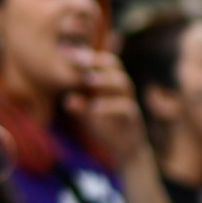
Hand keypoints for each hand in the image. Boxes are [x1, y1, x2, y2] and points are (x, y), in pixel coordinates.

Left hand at [62, 51, 146, 165]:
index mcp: (110, 85)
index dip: (88, 56)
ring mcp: (129, 102)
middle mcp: (122, 90)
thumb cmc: (106, 127)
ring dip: (104, 79)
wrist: (125, 149)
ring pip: (123, 84)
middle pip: (115, 67)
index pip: (103, 63)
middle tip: (78, 61)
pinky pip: (125, 108)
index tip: (68, 53)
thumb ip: (80, 106)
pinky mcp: (133, 118)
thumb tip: (68, 99)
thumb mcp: (89, 116)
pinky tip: (93, 107)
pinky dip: (109, 106)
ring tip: (87, 80)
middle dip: (97, 61)